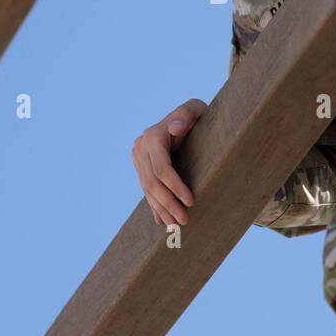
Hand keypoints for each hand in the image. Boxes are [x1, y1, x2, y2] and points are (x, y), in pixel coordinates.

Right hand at [132, 98, 206, 227]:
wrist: (186, 118)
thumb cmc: (196, 115)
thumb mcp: (196, 109)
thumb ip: (187, 114)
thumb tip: (175, 128)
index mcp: (152, 136)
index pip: (161, 168)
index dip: (175, 187)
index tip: (191, 201)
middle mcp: (141, 147)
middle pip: (152, 182)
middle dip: (168, 203)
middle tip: (185, 220)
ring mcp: (138, 157)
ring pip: (147, 189)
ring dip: (161, 209)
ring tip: (176, 225)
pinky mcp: (140, 166)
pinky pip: (146, 189)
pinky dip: (154, 206)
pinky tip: (162, 221)